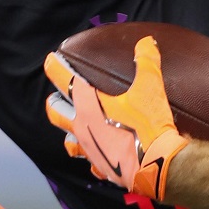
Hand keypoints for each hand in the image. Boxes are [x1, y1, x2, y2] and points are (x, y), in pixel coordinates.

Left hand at [44, 34, 188, 200]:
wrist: (158, 165)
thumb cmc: (148, 125)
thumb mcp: (150, 88)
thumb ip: (146, 62)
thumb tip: (147, 41)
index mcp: (88, 106)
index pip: (65, 81)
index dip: (56, 68)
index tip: (50, 60)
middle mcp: (83, 128)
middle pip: (56, 114)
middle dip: (54, 103)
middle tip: (56, 96)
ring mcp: (89, 150)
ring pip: (69, 141)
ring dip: (69, 132)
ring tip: (75, 126)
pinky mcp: (101, 167)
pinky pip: (91, 162)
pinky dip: (93, 156)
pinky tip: (100, 153)